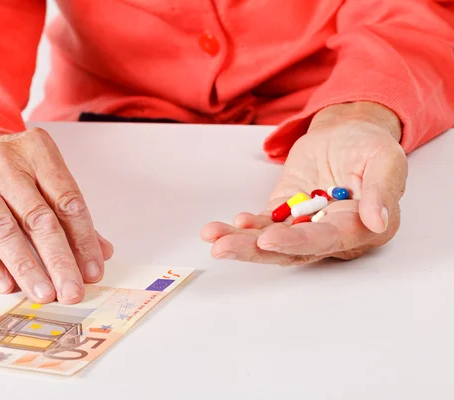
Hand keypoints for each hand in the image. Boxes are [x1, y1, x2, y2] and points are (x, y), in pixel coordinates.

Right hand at [0, 128, 113, 302]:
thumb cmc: (13, 170)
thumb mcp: (45, 177)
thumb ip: (72, 213)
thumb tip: (101, 252)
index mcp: (38, 152)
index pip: (67, 200)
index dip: (83, 239)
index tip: (92, 271)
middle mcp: (5, 164)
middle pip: (38, 218)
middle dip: (58, 260)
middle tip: (71, 291)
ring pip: (4, 230)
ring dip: (26, 267)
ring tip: (43, 293)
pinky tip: (7, 285)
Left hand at [202, 102, 406, 264]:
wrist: (346, 134)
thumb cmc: (369, 147)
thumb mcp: (385, 159)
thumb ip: (381, 191)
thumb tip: (378, 222)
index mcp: (361, 229)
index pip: (326, 240)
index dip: (297, 242)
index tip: (269, 240)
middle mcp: (330, 236)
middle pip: (291, 250)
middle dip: (255, 250)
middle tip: (223, 248)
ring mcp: (303, 226)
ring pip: (271, 241)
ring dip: (240, 242)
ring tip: (212, 237)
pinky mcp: (284, 214)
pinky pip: (262, 225)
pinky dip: (242, 227)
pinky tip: (222, 226)